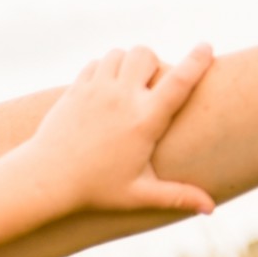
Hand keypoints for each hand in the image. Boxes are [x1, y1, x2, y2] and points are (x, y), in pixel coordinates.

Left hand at [27, 44, 216, 214]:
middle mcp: (121, 100)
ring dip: (128, 63)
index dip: (197, 61)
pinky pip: (96, 63)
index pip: (179, 81)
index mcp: (143, 121)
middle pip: (146, 55)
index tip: (206, 47)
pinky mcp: (74, 90)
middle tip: (151, 84)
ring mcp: (95, 91)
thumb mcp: (138, 194)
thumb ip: (178, 197)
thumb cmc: (94, 190)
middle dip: (154, 62)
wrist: (46, 180)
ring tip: (128, 85)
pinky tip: (106, 89)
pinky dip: (105, 68)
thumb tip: (212, 209)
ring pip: (119, 54)